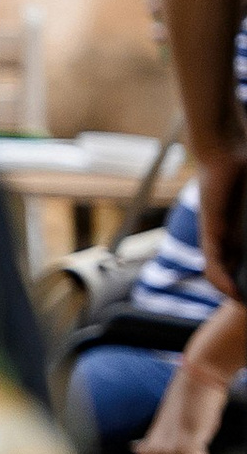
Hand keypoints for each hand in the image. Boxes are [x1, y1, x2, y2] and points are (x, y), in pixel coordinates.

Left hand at [201, 142, 246, 298]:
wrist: (225, 149)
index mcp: (237, 232)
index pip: (241, 265)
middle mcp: (224, 237)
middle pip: (229, 274)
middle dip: (242, 292)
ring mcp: (215, 234)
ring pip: (218, 273)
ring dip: (230, 291)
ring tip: (242, 303)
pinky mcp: (210, 229)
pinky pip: (211, 262)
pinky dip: (221, 279)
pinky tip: (231, 291)